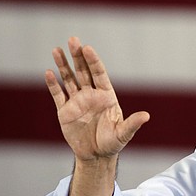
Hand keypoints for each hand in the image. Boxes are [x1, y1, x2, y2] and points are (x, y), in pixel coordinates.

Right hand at [44, 37, 149, 161]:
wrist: (95, 156)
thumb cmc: (112, 143)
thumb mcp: (123, 134)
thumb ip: (132, 124)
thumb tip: (146, 116)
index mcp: (106, 96)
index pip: (99, 74)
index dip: (93, 61)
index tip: (88, 48)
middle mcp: (91, 95)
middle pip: (83, 71)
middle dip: (78, 56)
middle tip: (73, 40)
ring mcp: (77, 101)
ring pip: (69, 79)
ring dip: (63, 65)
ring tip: (56, 50)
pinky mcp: (64, 111)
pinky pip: (58, 95)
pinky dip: (53, 85)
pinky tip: (48, 73)